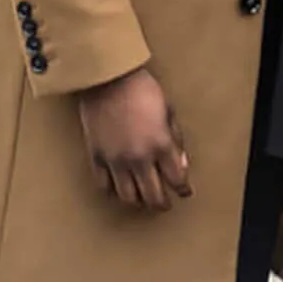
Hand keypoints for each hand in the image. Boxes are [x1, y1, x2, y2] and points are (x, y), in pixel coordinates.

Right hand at [78, 65, 192, 209]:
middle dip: (162, 203)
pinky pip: (104, 185)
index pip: (176, 180)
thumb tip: (181, 165)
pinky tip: (120, 187)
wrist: (108, 77)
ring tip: (143, 199)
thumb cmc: (142, 88)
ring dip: (139, 201)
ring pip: (128, 197)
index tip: (185, 192)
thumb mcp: (168, 110)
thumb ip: (176, 140)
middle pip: (153, 196)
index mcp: (160, 144)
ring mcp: (116, 160)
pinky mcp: (97, 157)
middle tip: (165, 204)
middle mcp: (139, 158)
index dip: (183, 189)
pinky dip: (113, 190)